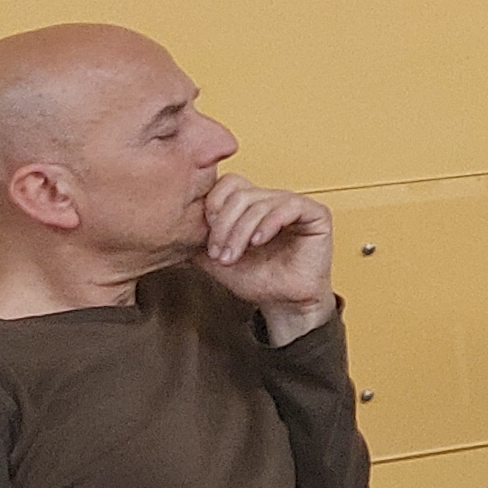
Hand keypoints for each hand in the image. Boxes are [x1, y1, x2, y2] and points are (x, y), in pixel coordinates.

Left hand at [196, 176, 337, 342]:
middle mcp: (273, 199)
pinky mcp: (316, 214)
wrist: (283, 303)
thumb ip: (197, 238)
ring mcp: (295, 204)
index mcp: (251, 204)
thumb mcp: (215, 257)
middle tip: (219, 253)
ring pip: (260, 202)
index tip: (207, 237)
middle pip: (240, 194)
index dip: (213, 206)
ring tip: (234, 255)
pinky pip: (290, 206)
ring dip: (241, 231)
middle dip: (224, 226)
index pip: (228, 184)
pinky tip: (259, 241)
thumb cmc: (256, 279)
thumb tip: (172, 224)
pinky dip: (269, 223)